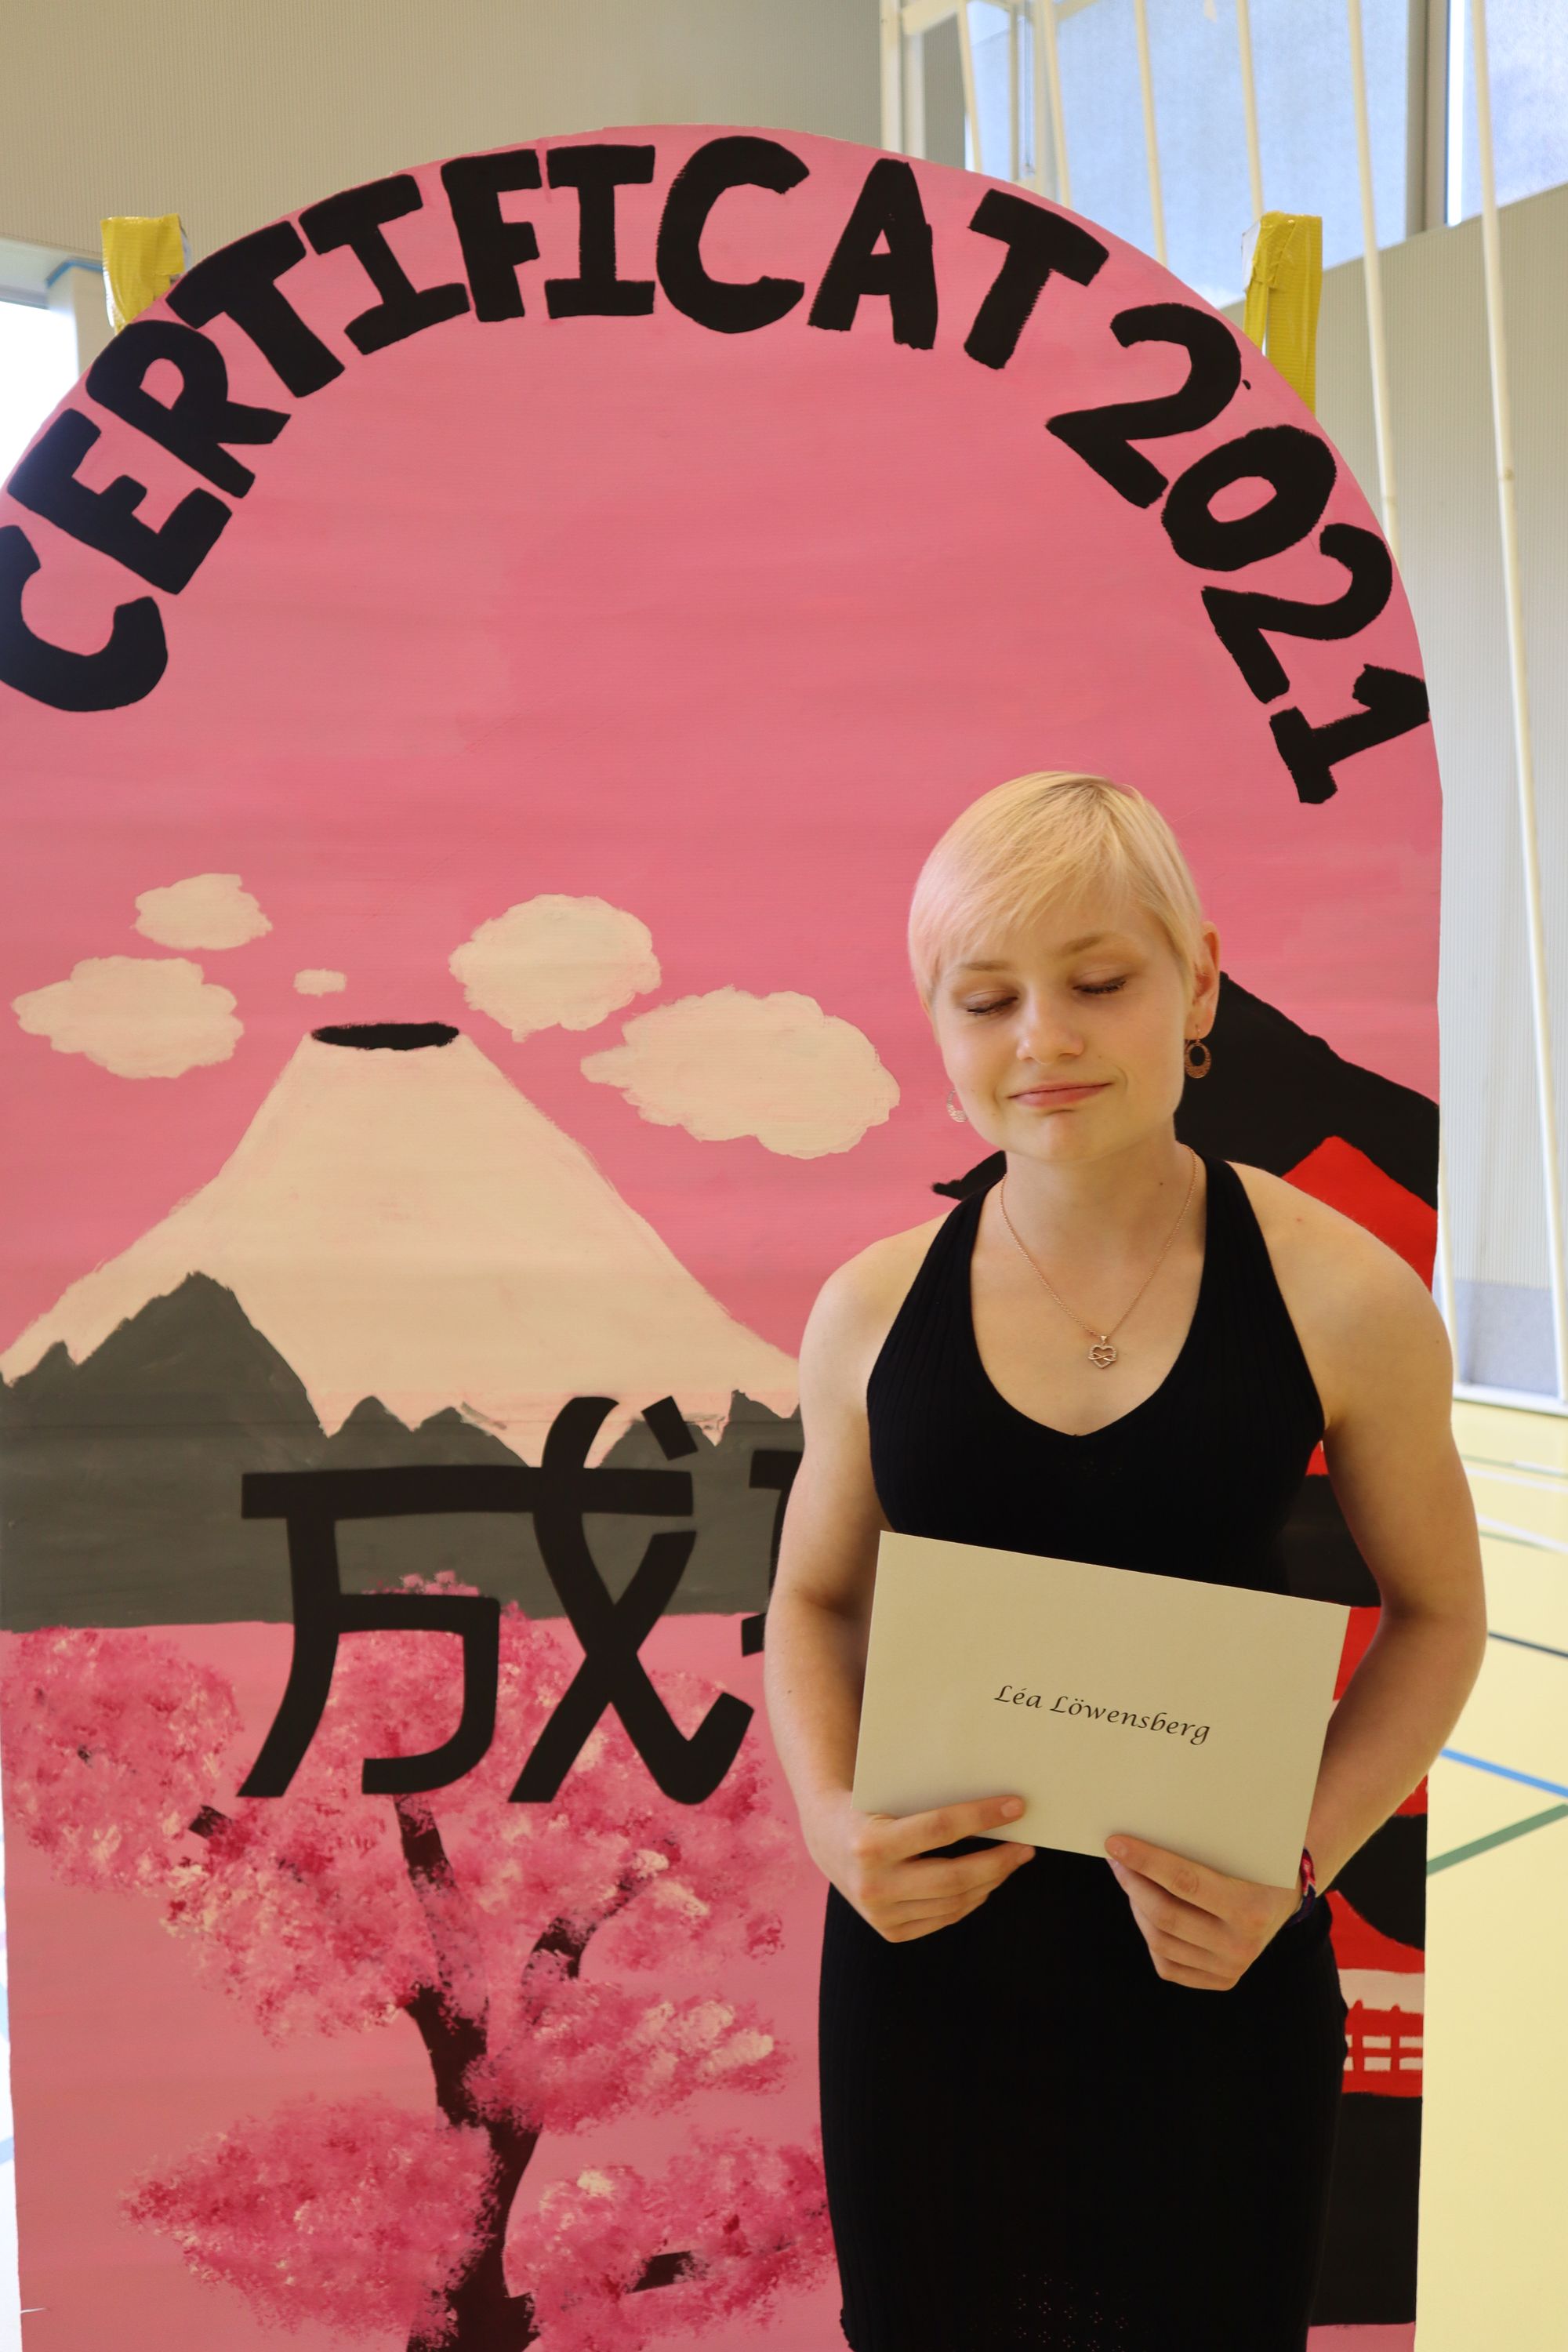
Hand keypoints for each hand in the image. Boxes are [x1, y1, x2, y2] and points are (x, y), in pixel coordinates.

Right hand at [807, 1790, 1037, 1942]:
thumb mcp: (890, 1797)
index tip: (1016, 1807)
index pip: (939, 1828)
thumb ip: (932, 1804)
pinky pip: (944, 1917)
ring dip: (990, 1881)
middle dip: (998, 1861)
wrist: (827, 1838)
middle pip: (953, 1877)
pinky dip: (970, 1899)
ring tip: (1011, 1861)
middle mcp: (874, 1885)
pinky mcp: (890, 1931)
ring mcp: (881, 1915)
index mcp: (870, 1844)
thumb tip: (995, 1807)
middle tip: (1026, 1847)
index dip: (982, 1816)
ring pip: (954, 1902)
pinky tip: (986, 1882)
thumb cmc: (869, 1806)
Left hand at [1103, 1834, 1305, 1989]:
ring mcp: (1230, 1968)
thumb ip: (1198, 1847)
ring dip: (1137, 1907)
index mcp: (1250, 1907)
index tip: (1116, 1844)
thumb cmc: (1256, 1863)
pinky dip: (1150, 1936)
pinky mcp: (1219, 1980)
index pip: (1185, 1882)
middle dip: (1133, 1883)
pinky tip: (1146, 1912)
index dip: (1146, 1861)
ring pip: (1159, 1941)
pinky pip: (1167, 1964)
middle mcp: (1240, 1945)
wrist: (1284, 1900)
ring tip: (1131, 1882)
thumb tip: (1141, 1835)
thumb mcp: (1239, 1850)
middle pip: (1165, 1915)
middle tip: (1117, 1859)